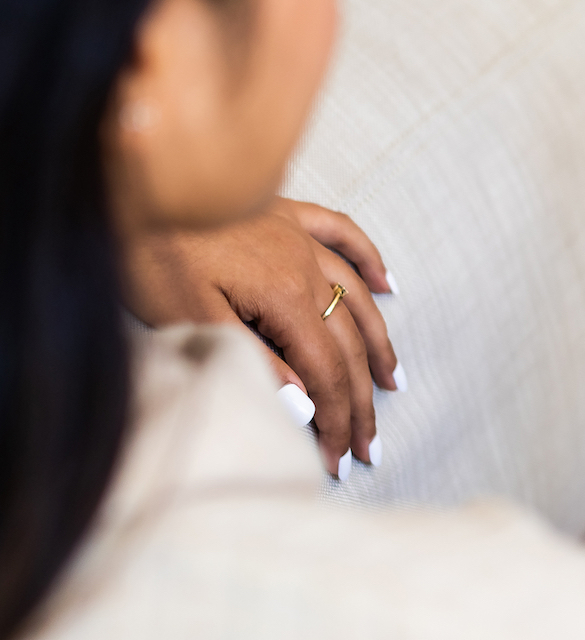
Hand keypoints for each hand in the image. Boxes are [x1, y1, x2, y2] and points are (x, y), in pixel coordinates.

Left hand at [121, 197, 401, 476]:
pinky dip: (370, 260)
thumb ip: (253, 360)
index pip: (325, 371)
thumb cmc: (152, 248)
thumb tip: (304, 406)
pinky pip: (344, 234)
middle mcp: (305, 266)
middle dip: (359, 400)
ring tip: (392, 382)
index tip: (338, 460)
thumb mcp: (190, 315)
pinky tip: (388, 284)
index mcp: (283, 295)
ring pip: (356, 296)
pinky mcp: (289, 214)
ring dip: (377, 343)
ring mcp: (300, 237)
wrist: (137, 178)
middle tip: (368, 445)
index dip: (336, 420)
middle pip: (348, 343)